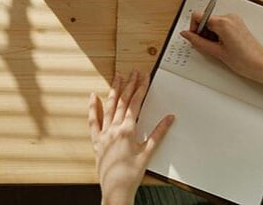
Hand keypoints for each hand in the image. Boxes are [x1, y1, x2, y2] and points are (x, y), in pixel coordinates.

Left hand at [89, 70, 174, 204]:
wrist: (116, 189)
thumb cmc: (132, 173)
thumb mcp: (148, 152)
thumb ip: (159, 133)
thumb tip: (169, 118)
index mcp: (127, 130)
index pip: (135, 103)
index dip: (141, 88)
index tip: (145, 77)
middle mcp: (114, 129)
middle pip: (123, 101)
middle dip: (129, 84)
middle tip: (134, 72)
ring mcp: (103, 134)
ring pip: (109, 107)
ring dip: (114, 90)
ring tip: (117, 76)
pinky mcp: (96, 141)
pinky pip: (93, 121)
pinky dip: (93, 108)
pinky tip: (93, 96)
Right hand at [180, 12, 262, 98]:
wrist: (261, 65)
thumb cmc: (244, 61)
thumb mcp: (216, 52)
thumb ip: (198, 42)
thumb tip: (186, 35)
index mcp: (223, 22)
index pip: (198, 16)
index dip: (194, 28)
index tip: (195, 38)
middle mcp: (229, 17)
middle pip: (205, 19)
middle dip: (203, 32)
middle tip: (209, 47)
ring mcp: (234, 20)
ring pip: (213, 22)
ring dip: (211, 34)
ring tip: (218, 48)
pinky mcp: (238, 24)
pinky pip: (221, 25)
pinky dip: (218, 34)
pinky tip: (223, 46)